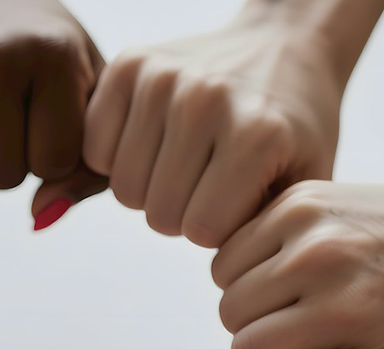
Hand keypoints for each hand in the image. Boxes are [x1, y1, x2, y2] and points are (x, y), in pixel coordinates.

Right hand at [36, 11, 345, 243]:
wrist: (286, 47)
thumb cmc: (290, 131)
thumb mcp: (288, 191)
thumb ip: (237, 237)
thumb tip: (185, 267)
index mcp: (258, 134)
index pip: (202, 232)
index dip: (218, 229)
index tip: (237, 200)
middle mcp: (206, 100)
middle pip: (158, 213)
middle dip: (182, 212)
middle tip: (208, 181)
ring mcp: (163, 77)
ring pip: (122, 187)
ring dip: (150, 188)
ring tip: (183, 163)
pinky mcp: (128, 63)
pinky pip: (93, 148)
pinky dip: (117, 158)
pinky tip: (153, 143)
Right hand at [212, 180, 383, 348]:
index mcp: (344, 312)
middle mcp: (320, 262)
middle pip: (231, 312)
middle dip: (252, 327)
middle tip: (289, 327)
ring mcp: (309, 222)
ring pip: (225, 274)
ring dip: (248, 291)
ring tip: (286, 297)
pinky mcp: (304, 195)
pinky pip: (240, 237)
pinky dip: (250, 256)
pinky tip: (285, 266)